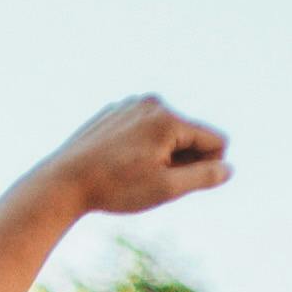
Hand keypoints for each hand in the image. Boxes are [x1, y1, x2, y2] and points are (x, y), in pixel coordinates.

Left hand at [43, 94, 229, 217]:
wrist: (62, 182)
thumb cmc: (115, 188)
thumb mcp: (165, 189)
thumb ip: (202, 177)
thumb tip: (228, 169)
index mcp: (169, 119)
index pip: (216, 141)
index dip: (208, 168)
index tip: (179, 184)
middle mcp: (152, 103)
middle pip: (190, 135)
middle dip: (181, 160)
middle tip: (150, 180)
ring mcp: (131, 104)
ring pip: (166, 132)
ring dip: (161, 154)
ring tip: (132, 172)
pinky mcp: (114, 112)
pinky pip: (142, 129)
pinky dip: (140, 146)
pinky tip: (117, 163)